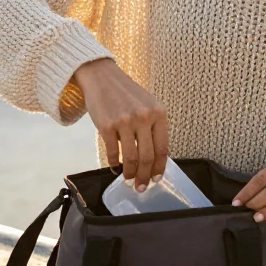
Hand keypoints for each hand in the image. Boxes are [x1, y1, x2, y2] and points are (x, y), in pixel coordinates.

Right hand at [73, 59, 168, 190]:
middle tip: (141, 187)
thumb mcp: (148, 106)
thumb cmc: (126, 94)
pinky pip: (112, 153)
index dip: (159, 168)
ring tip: (128, 180)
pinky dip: (114, 164)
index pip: (163, 148)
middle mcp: (144, 117)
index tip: (156, 179)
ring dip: (129, 174)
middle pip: (147, 157)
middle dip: (144, 176)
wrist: (102, 78)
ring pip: (130, 158)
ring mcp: (125, 122)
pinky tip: (115, 167)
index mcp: (159, 113)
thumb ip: (153, 128)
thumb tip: (154, 160)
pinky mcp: (107, 126)